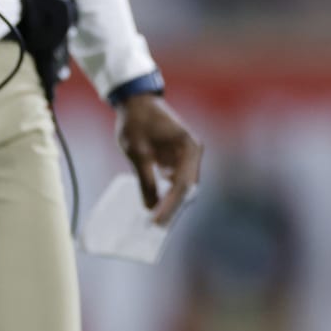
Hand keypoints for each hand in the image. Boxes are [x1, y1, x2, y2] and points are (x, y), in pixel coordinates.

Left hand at [116, 93, 204, 224]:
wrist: (137, 103)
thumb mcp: (137, 152)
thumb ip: (146, 180)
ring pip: (183, 188)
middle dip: (173, 208)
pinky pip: (176, 182)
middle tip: (155, 228)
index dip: (170, 205)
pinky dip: (167, 195)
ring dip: (171, 203)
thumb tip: (150, 207)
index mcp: (189, 147)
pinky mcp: (178, 160)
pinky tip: (153, 206)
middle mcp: (193, 153)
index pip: (183, 184)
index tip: (155, 222)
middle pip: (187, 189)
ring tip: (154, 221)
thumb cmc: (137, 122)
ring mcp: (187, 157)